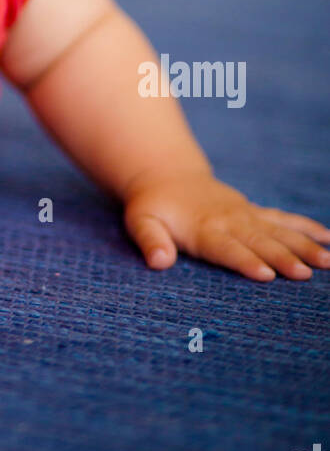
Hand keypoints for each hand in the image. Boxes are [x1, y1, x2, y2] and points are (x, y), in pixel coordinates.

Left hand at [123, 171, 329, 280]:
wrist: (168, 176)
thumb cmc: (153, 206)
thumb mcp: (140, 221)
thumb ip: (150, 240)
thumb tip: (158, 262)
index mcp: (204, 229)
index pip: (226, 248)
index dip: (246, 261)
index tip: (266, 274)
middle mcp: (230, 221)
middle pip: (260, 242)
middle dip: (284, 258)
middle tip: (307, 274)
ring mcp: (246, 215)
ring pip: (279, 231)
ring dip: (305, 246)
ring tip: (328, 261)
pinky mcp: (255, 213)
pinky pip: (285, 220)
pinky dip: (307, 228)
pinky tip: (329, 239)